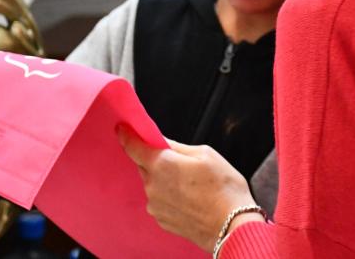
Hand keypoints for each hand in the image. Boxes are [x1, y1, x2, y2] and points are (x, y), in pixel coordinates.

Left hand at [117, 126, 260, 251]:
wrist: (231, 225)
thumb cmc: (223, 189)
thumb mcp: (206, 154)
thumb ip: (178, 147)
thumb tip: (162, 141)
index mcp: (161, 165)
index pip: (133, 146)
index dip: (127, 135)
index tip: (123, 129)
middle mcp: (152, 186)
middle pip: (145, 165)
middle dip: (157, 160)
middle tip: (181, 162)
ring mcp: (155, 206)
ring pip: (154, 184)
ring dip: (165, 180)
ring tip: (192, 184)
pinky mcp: (161, 220)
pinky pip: (160, 201)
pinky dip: (170, 197)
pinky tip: (190, 198)